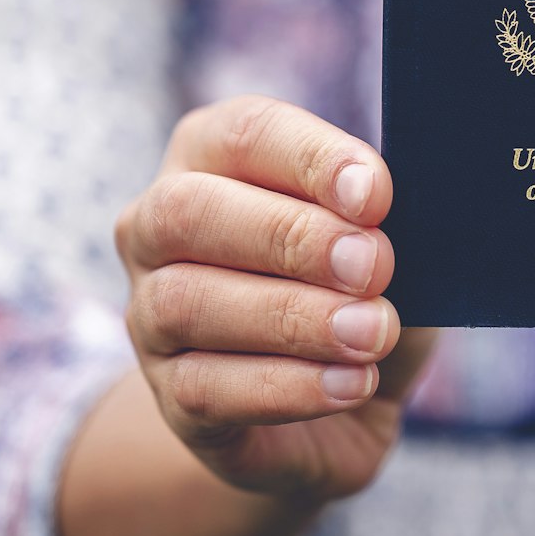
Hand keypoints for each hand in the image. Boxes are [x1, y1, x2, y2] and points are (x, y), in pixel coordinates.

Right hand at [115, 95, 435, 505]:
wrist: (343, 402)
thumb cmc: (359, 288)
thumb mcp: (382, 238)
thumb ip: (377, 215)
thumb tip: (385, 208)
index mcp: (210, 157)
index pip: (244, 133)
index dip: (311, 159)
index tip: (377, 196)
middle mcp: (157, 228)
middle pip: (188, 210)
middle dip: (290, 236)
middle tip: (374, 268)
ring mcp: (149, 315)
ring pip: (187, 302)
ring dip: (294, 318)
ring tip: (373, 333)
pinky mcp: (168, 397)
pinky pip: (207, 389)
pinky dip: (290, 387)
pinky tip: (352, 383)